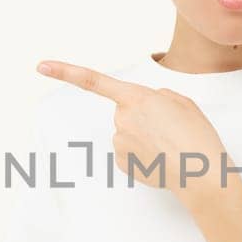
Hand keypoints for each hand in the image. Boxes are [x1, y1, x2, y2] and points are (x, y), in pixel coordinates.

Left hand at [36, 60, 230, 204]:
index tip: (42, 67)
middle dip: (144, 118)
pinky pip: (129, 151)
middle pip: (126, 112)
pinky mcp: (121, 162)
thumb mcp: (183, 102)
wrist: (200, 174)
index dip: (65, 72)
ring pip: (128, 132)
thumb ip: (159, 96)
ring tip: (168, 145)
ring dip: (145, 137)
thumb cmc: (196, 136)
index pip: (94, 81)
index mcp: (137, 97)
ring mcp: (119, 141)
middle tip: (170, 129)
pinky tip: (160, 158)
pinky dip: (143, 154)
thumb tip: (147, 105)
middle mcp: (122, 118)